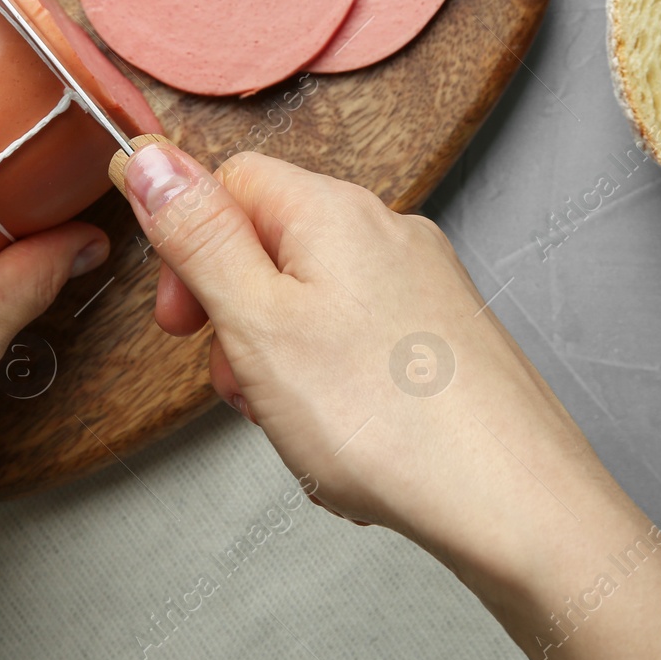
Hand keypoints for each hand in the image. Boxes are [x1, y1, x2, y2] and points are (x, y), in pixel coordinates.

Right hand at [117, 144, 660, 659]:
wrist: (515, 503)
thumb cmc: (387, 419)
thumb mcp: (257, 322)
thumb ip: (197, 236)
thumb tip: (145, 156)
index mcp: (335, 211)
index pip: (232, 180)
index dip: (188, 245)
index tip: (181, 318)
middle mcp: (387, 232)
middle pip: (272, 246)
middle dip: (236, 318)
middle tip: (237, 382)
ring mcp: (424, 286)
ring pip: (313, 304)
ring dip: (279, 362)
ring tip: (295, 424)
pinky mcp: (445, 339)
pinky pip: (357, 345)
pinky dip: (331, 387)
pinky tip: (342, 440)